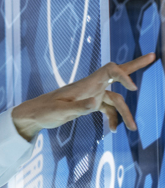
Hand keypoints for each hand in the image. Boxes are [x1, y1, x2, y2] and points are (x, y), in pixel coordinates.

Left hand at [11, 53, 155, 140]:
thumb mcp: (60, 112)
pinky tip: (112, 130)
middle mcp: (91, 86)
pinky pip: (107, 109)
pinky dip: (112, 118)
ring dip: (125, 113)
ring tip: (133, 129)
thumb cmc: (45, 111)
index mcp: (85, 84)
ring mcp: (91, 95)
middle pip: (117, 73)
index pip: (109, 70)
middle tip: (153, 56)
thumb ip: (78, 108)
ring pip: (115, 100)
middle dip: (135, 66)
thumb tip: (95, 105)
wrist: (35, 115)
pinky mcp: (89, 104)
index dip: (123, 74)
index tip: (132, 88)